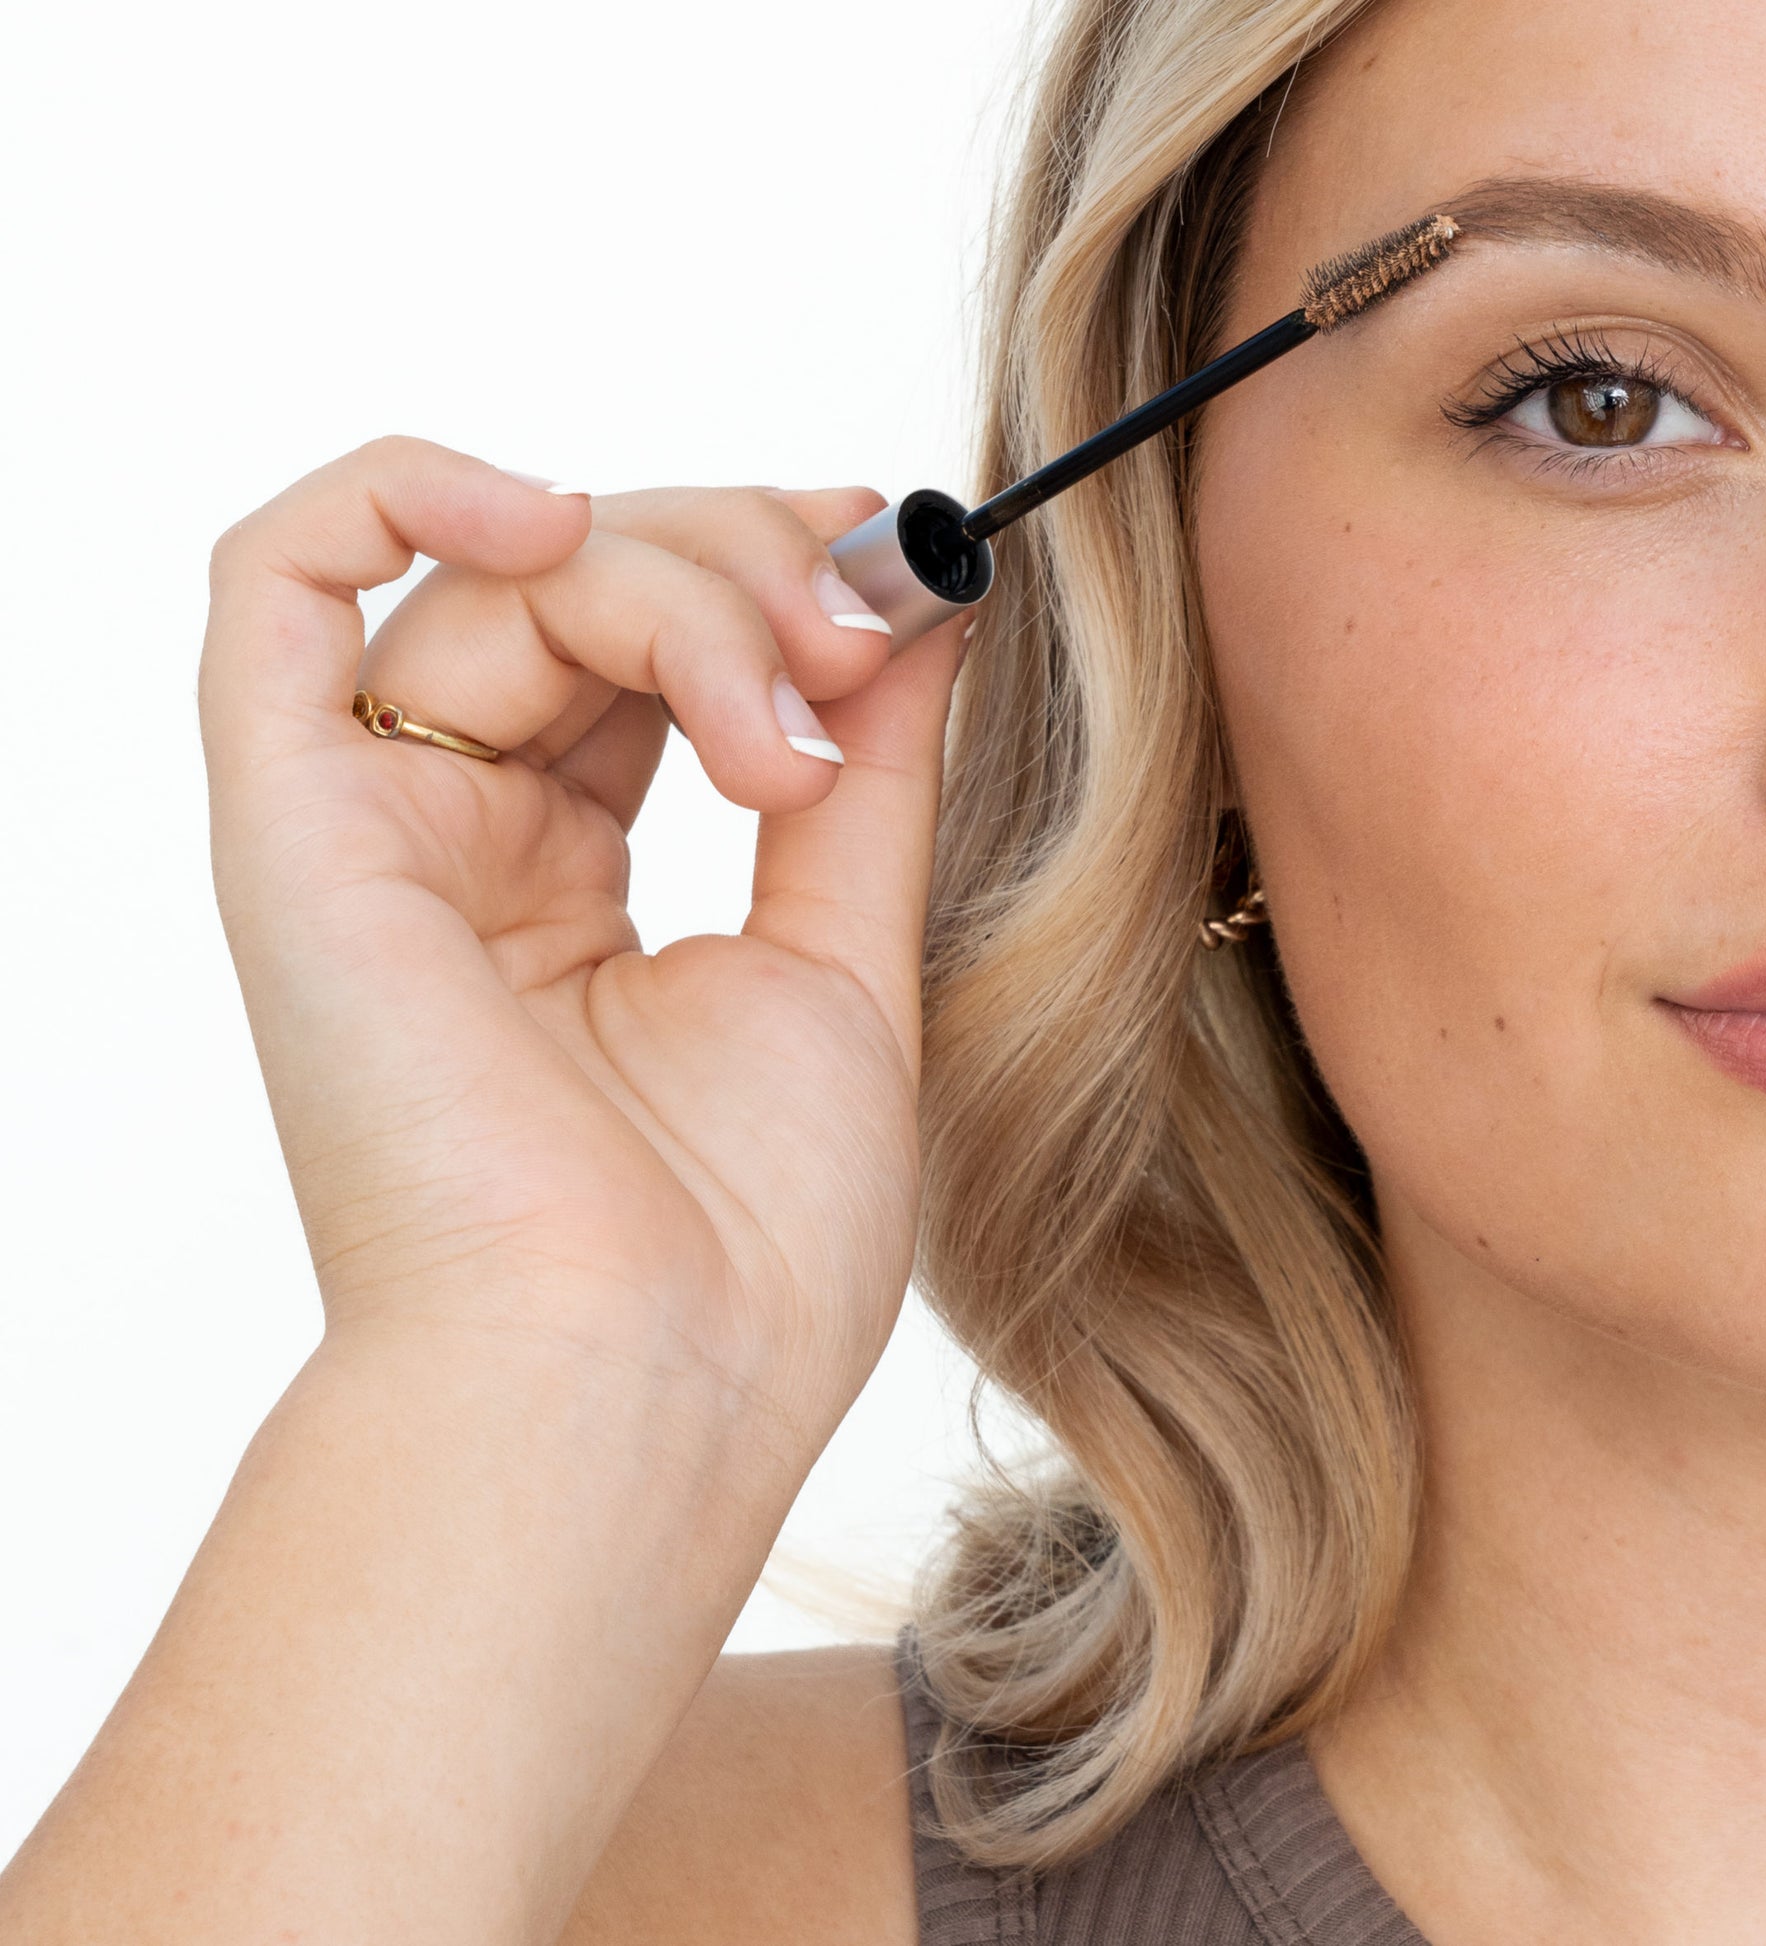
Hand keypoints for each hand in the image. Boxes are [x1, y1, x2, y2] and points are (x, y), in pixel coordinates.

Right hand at [201, 436, 962, 1457]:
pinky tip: (549, 514)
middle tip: (857, 641)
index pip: (651, 655)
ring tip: (783, 722)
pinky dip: (400, 493)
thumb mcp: (844, 963)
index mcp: (568, 894)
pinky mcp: (294, 829)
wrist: (639, 1391)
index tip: (904, 569)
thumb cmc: (743, 1247)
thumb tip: (915, 604)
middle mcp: (459, 851)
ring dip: (674, 587)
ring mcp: (374, 833)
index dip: (771, 581)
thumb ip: (866, 773)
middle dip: (744, 573)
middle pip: (580, 590)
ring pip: (496, 579)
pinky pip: (273, 586)